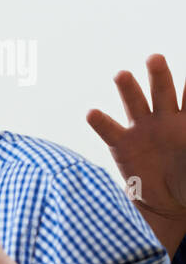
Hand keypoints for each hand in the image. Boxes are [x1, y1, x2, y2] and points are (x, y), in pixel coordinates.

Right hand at [86, 54, 185, 245]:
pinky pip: (109, 129)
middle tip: (155, 59)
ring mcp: (142, 128)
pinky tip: (93, 112)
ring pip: (134, 102)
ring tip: (122, 76)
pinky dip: (101, 121)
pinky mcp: (121, 144)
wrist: (171, 204)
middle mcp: (165, 117)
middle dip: (159, 73)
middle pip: (163, 88)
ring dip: (128, 88)